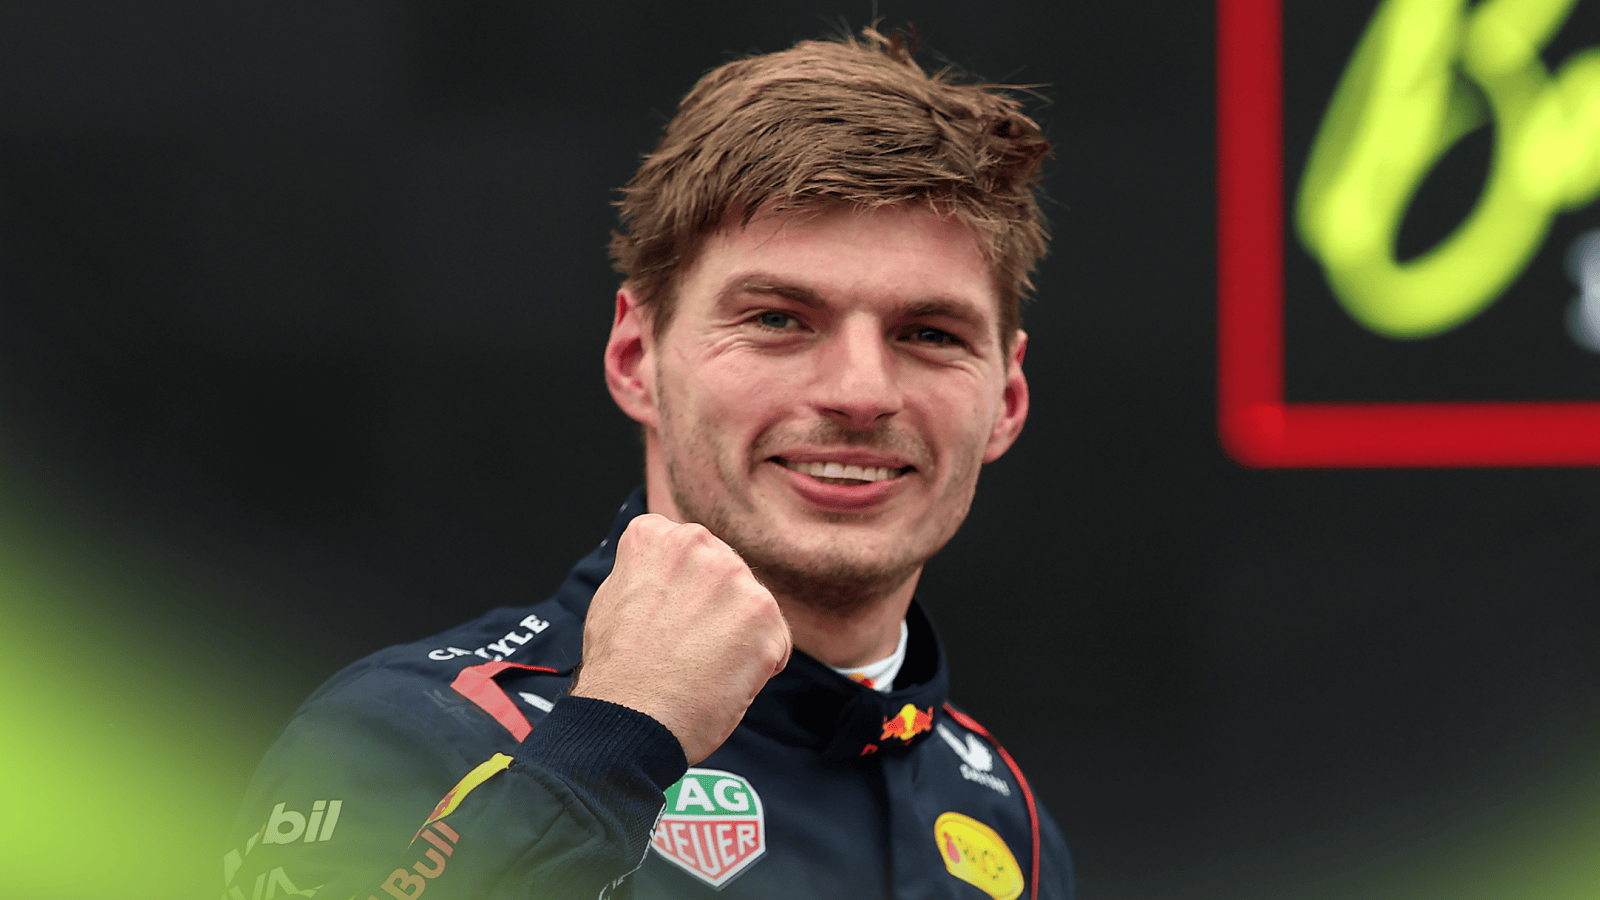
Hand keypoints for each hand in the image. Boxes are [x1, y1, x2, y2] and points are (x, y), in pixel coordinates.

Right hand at [571, 514, 791, 764]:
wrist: (630, 721)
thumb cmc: (616, 673)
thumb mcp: (612, 598)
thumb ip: (647, 571)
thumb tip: (670, 571)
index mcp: (656, 536)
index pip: (690, 551)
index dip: (682, 592)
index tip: (667, 619)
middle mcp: (697, 545)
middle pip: (725, 574)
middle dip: (715, 609)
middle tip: (685, 648)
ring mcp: (734, 578)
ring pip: (752, 607)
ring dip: (737, 637)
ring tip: (702, 667)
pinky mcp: (764, 615)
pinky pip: (776, 640)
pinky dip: (759, 665)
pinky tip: (724, 680)